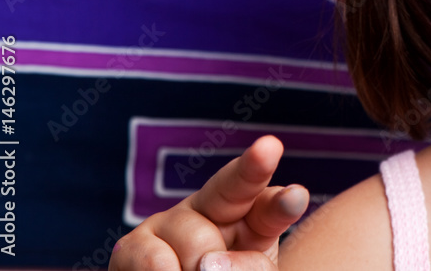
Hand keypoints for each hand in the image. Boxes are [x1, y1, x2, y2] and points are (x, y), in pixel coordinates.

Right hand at [110, 135, 308, 270]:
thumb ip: (249, 268)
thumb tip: (208, 265)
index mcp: (255, 221)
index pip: (272, 207)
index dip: (283, 202)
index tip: (297, 196)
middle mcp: (215, 211)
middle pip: (235, 186)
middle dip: (252, 169)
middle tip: (240, 227)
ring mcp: (173, 223)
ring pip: (195, 241)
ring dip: (199, 270)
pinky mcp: (134, 245)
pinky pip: (153, 259)